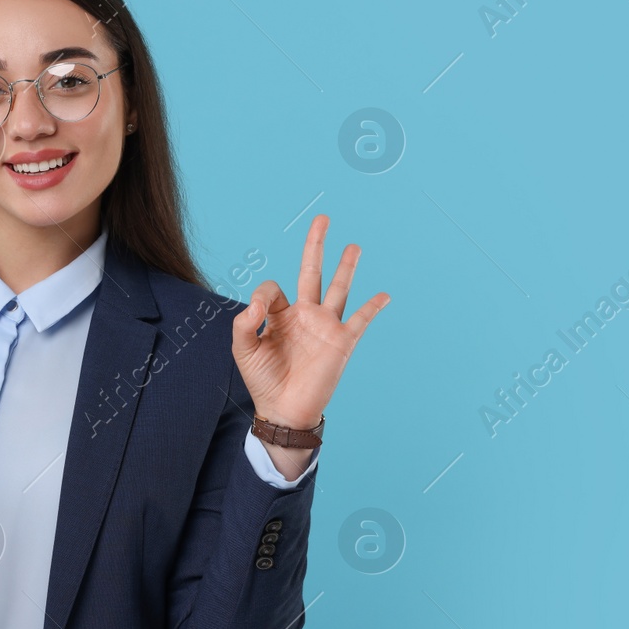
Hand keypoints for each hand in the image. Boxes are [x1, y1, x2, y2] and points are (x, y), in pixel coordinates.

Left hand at [231, 214, 389, 437]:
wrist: (284, 410)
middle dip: (316, 245)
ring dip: (347, 267)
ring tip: (354, 246)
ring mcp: (325, 326)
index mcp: (281, 315)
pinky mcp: (341, 342)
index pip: (274, 288)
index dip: (264, 296)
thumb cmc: (263, 380)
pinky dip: (373, 307)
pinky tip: (384, 295)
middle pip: (312, 272)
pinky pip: (360, 320)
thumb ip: (244, 323)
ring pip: (338, 289)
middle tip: (322, 218)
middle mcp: (305, 315)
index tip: (259, 313)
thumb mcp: (244, 349)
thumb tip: (258, 303)